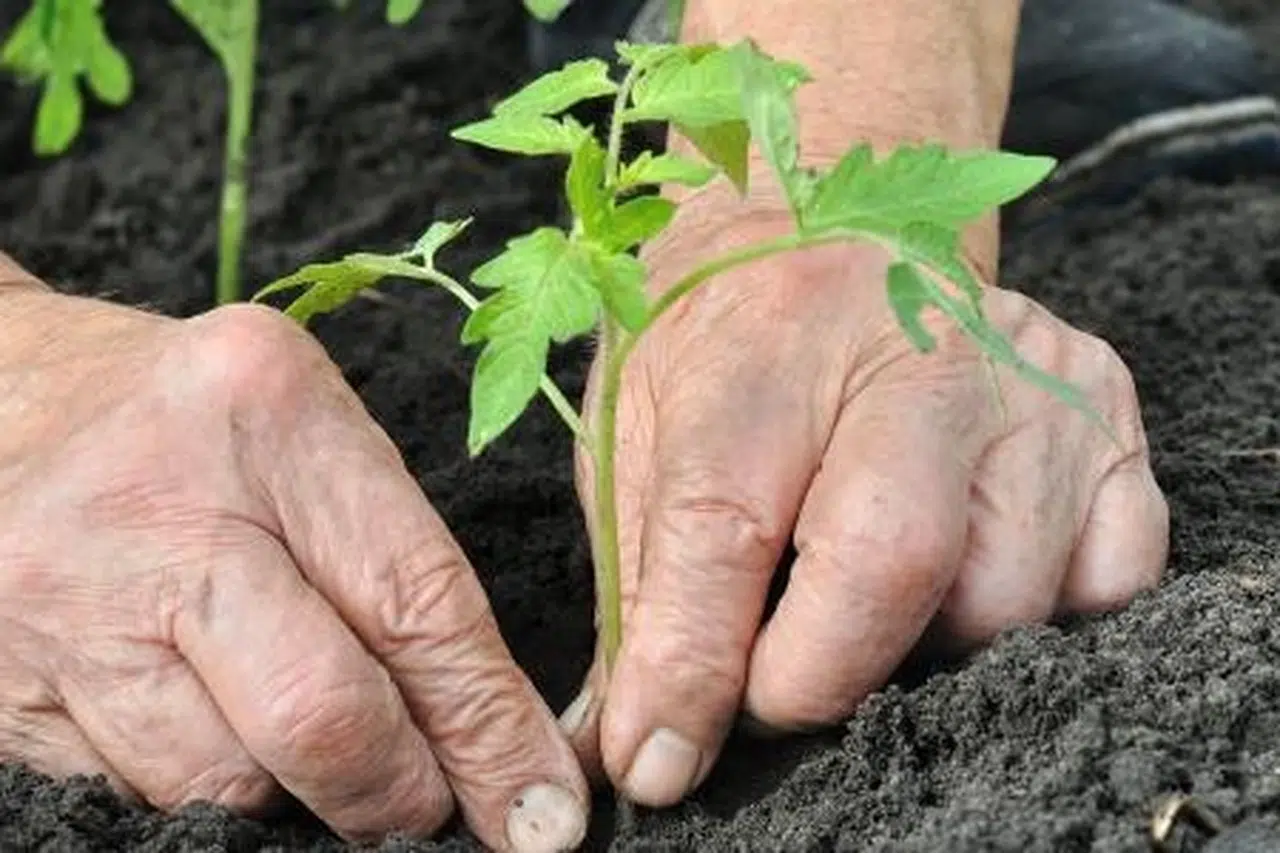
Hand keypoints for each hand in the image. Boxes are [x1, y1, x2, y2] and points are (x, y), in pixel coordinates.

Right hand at [0, 263, 587, 852]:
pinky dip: (211, 784)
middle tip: (431, 806)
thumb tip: (491, 739)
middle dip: (401, 793)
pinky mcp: (8, 688)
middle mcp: (156, 507)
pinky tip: (220, 728)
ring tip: (310, 746)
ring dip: (298, 795)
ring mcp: (63, 603)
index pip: (415, 603)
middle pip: (320, 715)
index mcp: (267, 412)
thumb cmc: (193, 421)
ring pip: (226, 782)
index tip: (540, 806)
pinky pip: (140, 791)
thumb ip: (395, 569)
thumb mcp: (310, 437)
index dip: (490, 726)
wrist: (1, 399)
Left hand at [563, 189, 1168, 805]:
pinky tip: (966, 568)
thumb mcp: (639, 435)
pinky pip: (1108, 577)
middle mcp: (915, 349)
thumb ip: (639, 590)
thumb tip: (635, 748)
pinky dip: (1035, 613)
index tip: (657, 757)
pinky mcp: (1106, 413)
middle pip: (892, 560)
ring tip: (867, 599)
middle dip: (820, 675)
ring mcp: (1028, 380)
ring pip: (1007, 597)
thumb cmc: (722, 342)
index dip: (689, 666)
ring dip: (924, 648)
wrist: (827, 221)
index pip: (723, 524)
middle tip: (773, 687)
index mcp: (766, 346)